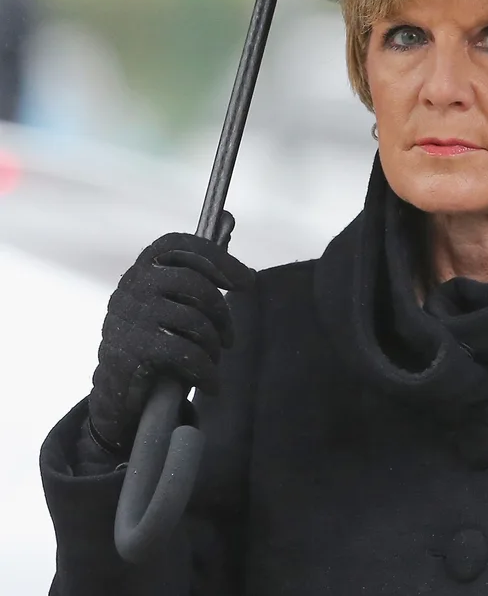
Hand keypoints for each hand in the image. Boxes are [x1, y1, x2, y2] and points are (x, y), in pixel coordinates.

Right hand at [87, 232, 253, 453]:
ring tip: (213, 360)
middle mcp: (132, 286)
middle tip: (229, 338)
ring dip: (213, 346)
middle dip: (222, 313)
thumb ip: (201, 265)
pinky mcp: (130, 350)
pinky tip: (210, 384)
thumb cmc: (158, 336)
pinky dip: (206, 372)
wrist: (120, 391)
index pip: (181, 245)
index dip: (218, 259)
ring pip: (194, 321)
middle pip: (195, 284)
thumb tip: (229, 217)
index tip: (245, 281)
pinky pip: (185, 353)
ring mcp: (128, 317)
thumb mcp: (176, 300)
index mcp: (144, 267)